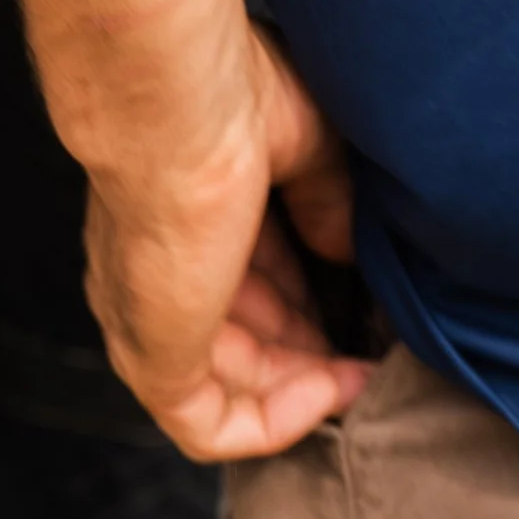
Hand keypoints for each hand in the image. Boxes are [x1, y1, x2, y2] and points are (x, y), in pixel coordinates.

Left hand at [84, 29, 369, 460]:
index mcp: (179, 216)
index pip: (243, 278)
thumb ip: (326, 204)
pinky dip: (277, 422)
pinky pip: (210, 427)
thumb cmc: (233, 91)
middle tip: (373, 346)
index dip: (305, 296)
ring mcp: (145, 321)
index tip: (364, 299)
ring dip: (303, 388)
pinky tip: (332, 388)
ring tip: (366, 374)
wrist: (176, 97)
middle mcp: (153, 273)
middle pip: (238, 338)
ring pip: (229, 386)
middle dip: (310, 349)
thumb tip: (346, 254)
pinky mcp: (151, 358)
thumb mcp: (306, 145)